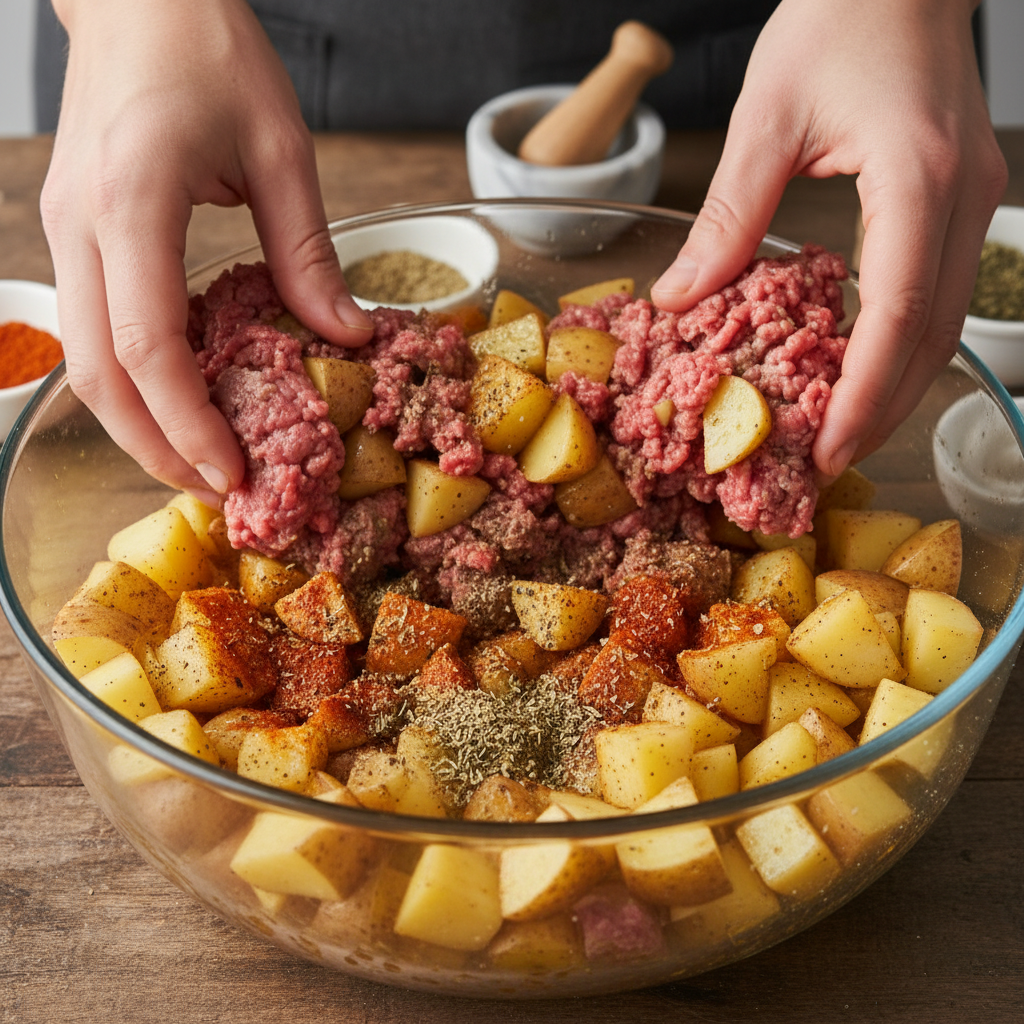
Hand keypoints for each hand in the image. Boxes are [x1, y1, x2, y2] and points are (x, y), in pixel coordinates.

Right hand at [41, 0, 372, 502]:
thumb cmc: (207, 49)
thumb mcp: (281, 148)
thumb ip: (309, 253)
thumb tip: (346, 337)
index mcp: (132, 204)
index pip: (148, 347)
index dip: (188, 424)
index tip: (232, 473)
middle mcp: (81, 227)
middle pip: (99, 376)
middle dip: (156, 448)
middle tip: (218, 491)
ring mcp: (66, 232)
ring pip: (86, 362)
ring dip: (140, 424)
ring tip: (201, 461)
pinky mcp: (75, 233)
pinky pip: (96, 329)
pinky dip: (135, 382)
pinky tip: (181, 401)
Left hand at [651, 0, 1006, 477]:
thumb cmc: (839, 14)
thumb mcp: (766, 118)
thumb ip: (729, 217)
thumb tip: (680, 298)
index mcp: (916, 177)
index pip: (900, 312)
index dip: (866, 394)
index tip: (827, 449)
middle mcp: (960, 198)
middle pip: (933, 337)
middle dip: (881, 410)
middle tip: (826, 463)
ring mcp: (971, 201)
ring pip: (943, 324)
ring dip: (892, 386)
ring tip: (837, 433)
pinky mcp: (957, 200)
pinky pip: (934, 292)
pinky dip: (896, 343)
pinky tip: (854, 368)